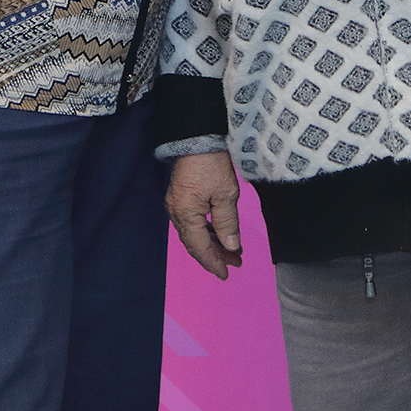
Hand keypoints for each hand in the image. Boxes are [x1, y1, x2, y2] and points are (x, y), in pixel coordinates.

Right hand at [167, 151, 244, 278]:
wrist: (197, 137)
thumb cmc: (211, 164)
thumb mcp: (226, 195)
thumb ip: (227, 223)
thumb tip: (231, 247)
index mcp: (186, 215)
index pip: (200, 247)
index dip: (213, 262)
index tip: (226, 274)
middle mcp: (176, 213)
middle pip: (195, 243)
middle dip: (214, 255)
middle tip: (234, 263)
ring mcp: (176, 205)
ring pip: (193, 234)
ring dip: (211, 244)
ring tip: (231, 251)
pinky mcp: (180, 198)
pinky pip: (192, 223)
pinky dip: (206, 232)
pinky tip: (219, 234)